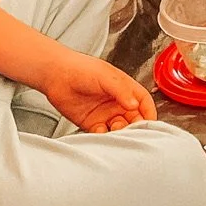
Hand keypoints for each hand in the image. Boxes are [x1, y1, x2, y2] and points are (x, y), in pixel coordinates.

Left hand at [42, 49, 157, 133]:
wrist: (55, 75)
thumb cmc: (80, 68)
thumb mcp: (105, 75)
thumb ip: (121, 90)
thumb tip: (135, 104)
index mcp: (124, 88)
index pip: (143, 102)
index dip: (149, 112)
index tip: (150, 124)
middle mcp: (117, 102)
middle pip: (134, 119)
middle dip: (135, 127)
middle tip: (130, 130)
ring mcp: (105, 114)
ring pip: (120, 129)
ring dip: (120, 134)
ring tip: (114, 130)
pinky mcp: (92, 124)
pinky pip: (103, 135)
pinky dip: (104, 138)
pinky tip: (99, 131)